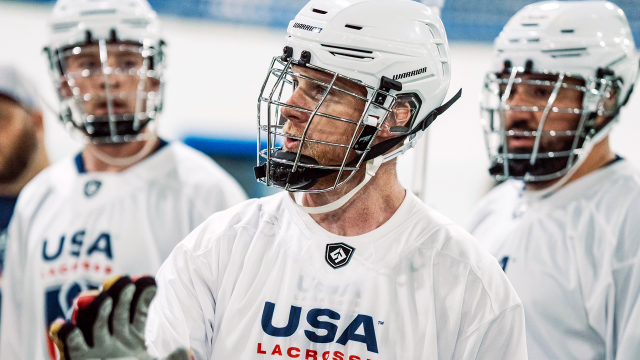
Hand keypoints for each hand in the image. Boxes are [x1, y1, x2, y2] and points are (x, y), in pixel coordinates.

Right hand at [49, 275, 190, 359]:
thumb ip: (172, 359)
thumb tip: (184, 350)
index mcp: (132, 336)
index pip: (138, 312)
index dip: (143, 298)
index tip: (151, 284)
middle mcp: (113, 337)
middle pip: (118, 312)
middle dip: (122, 297)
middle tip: (128, 283)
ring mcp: (97, 347)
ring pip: (98, 324)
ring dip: (101, 311)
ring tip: (106, 298)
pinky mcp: (80, 359)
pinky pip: (73, 345)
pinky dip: (67, 334)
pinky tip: (66, 325)